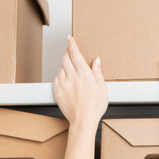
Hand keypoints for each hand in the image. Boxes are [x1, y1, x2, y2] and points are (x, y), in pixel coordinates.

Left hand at [54, 36, 107, 158]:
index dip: (72, 44)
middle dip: (67, 52)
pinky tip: (66, 80)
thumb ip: (97, 72)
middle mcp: (72, 77)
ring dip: (64, 65)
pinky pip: (56, 79)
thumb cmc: (94, 107)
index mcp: (84, 74)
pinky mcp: (58, 92)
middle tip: (69, 51)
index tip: (70, 38)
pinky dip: (60, 76)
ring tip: (70, 69)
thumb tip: (96, 61)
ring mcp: (63, 84)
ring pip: (61, 68)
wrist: (83, 121)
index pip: (75, 54)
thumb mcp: (102, 88)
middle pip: (65, 58)